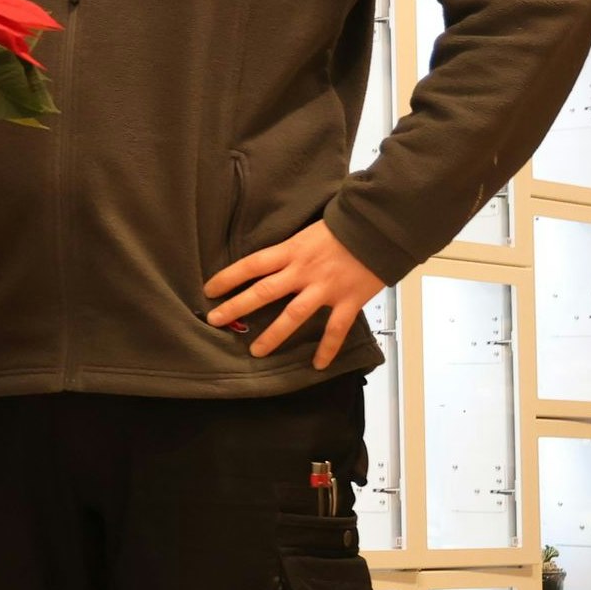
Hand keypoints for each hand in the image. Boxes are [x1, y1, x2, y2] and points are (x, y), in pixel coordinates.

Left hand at [204, 221, 386, 368]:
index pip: (252, 264)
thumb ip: (291, 248)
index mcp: (292, 250)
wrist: (382, 226)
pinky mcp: (349, 300)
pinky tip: (317, 364)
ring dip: (273, 335)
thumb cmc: (346, 224)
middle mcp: (304, 270)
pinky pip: (335, 329)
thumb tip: (270, 262)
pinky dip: (327, 348)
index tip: (209, 290)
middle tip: (214, 321)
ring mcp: (326, 287)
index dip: (228, 277)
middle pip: (264, 291)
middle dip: (237, 307)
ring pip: (293, 316)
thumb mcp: (309, 231)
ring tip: (256, 351)